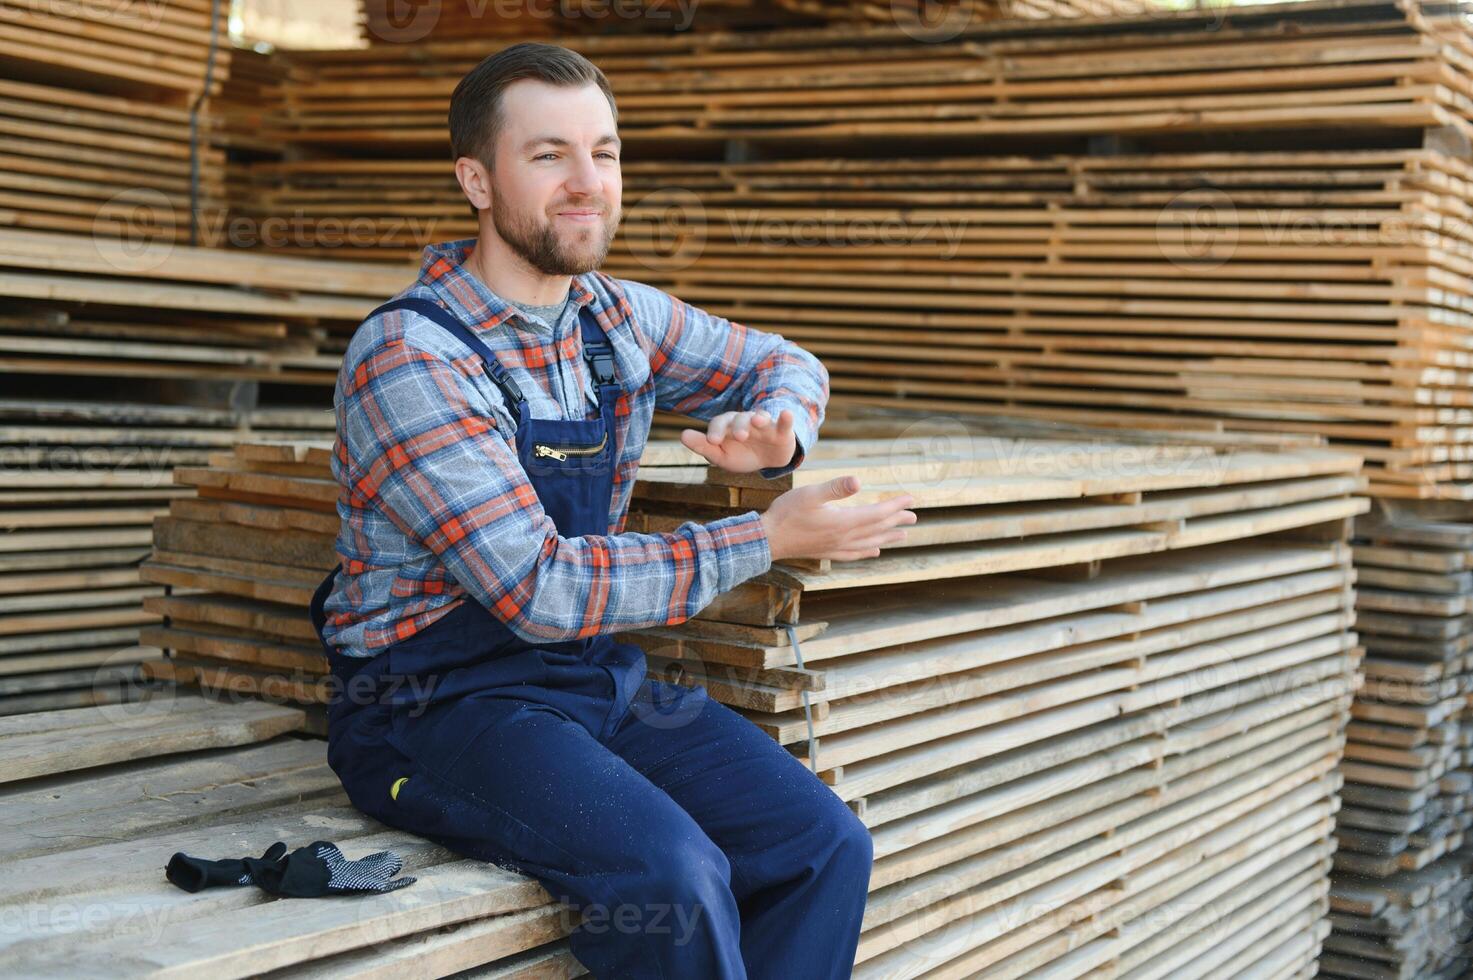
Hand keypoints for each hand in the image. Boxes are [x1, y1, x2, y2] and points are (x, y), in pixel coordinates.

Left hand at [681, 410, 796, 473]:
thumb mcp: (721, 455)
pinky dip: (786, 418)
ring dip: (759, 418)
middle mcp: (746, 421)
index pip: (720, 423)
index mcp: (728, 426)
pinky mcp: (782, 431)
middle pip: (740, 418)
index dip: (715, 430)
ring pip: (761, 417)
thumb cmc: (741, 455)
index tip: (712, 441)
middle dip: (739, 426)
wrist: (768, 461)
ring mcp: (764, 424)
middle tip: (739, 436)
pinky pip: (784, 422)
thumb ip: (703, 446)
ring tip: (758, 421)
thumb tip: (682, 435)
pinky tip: (786, 413)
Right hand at [760, 476, 916, 561]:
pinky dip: (867, 552)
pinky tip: (874, 552)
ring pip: (869, 543)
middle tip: (913, 516)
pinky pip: (854, 554)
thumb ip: (835, 488)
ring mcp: (836, 547)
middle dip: (896, 521)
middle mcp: (844, 537)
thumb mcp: (810, 494)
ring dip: (887, 538)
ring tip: (903, 535)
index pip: (877, 514)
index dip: (895, 506)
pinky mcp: (828, 552)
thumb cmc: (787, 513)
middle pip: (877, 529)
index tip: (910, 499)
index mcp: (843, 522)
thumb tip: (859, 481)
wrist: (768, 539)